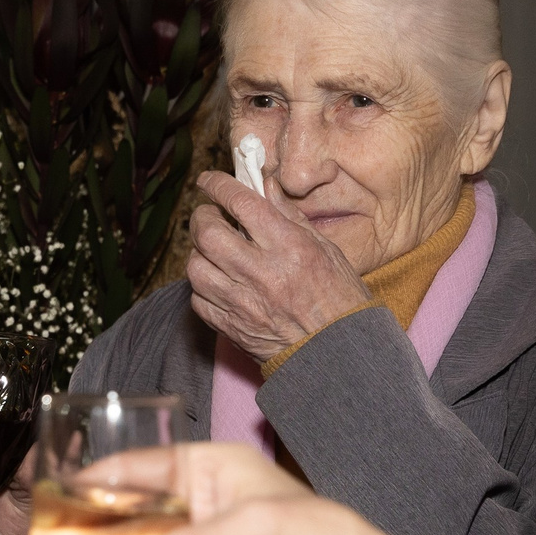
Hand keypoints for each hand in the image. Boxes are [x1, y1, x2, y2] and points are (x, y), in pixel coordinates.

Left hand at [185, 171, 372, 362]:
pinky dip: (203, 286)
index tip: (209, 180)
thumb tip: (264, 187)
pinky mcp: (231, 328)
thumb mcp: (326, 249)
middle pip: (207, 234)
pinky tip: (218, 281)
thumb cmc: (340, 300)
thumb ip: (290, 216)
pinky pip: (199, 300)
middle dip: (202, 217)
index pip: (241, 204)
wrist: (337, 353)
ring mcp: (242, 303)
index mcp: (289, 248)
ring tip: (214, 250)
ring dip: (199, 253)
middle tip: (210, 215)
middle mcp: (261, 273)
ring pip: (195, 267)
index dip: (219, 185)